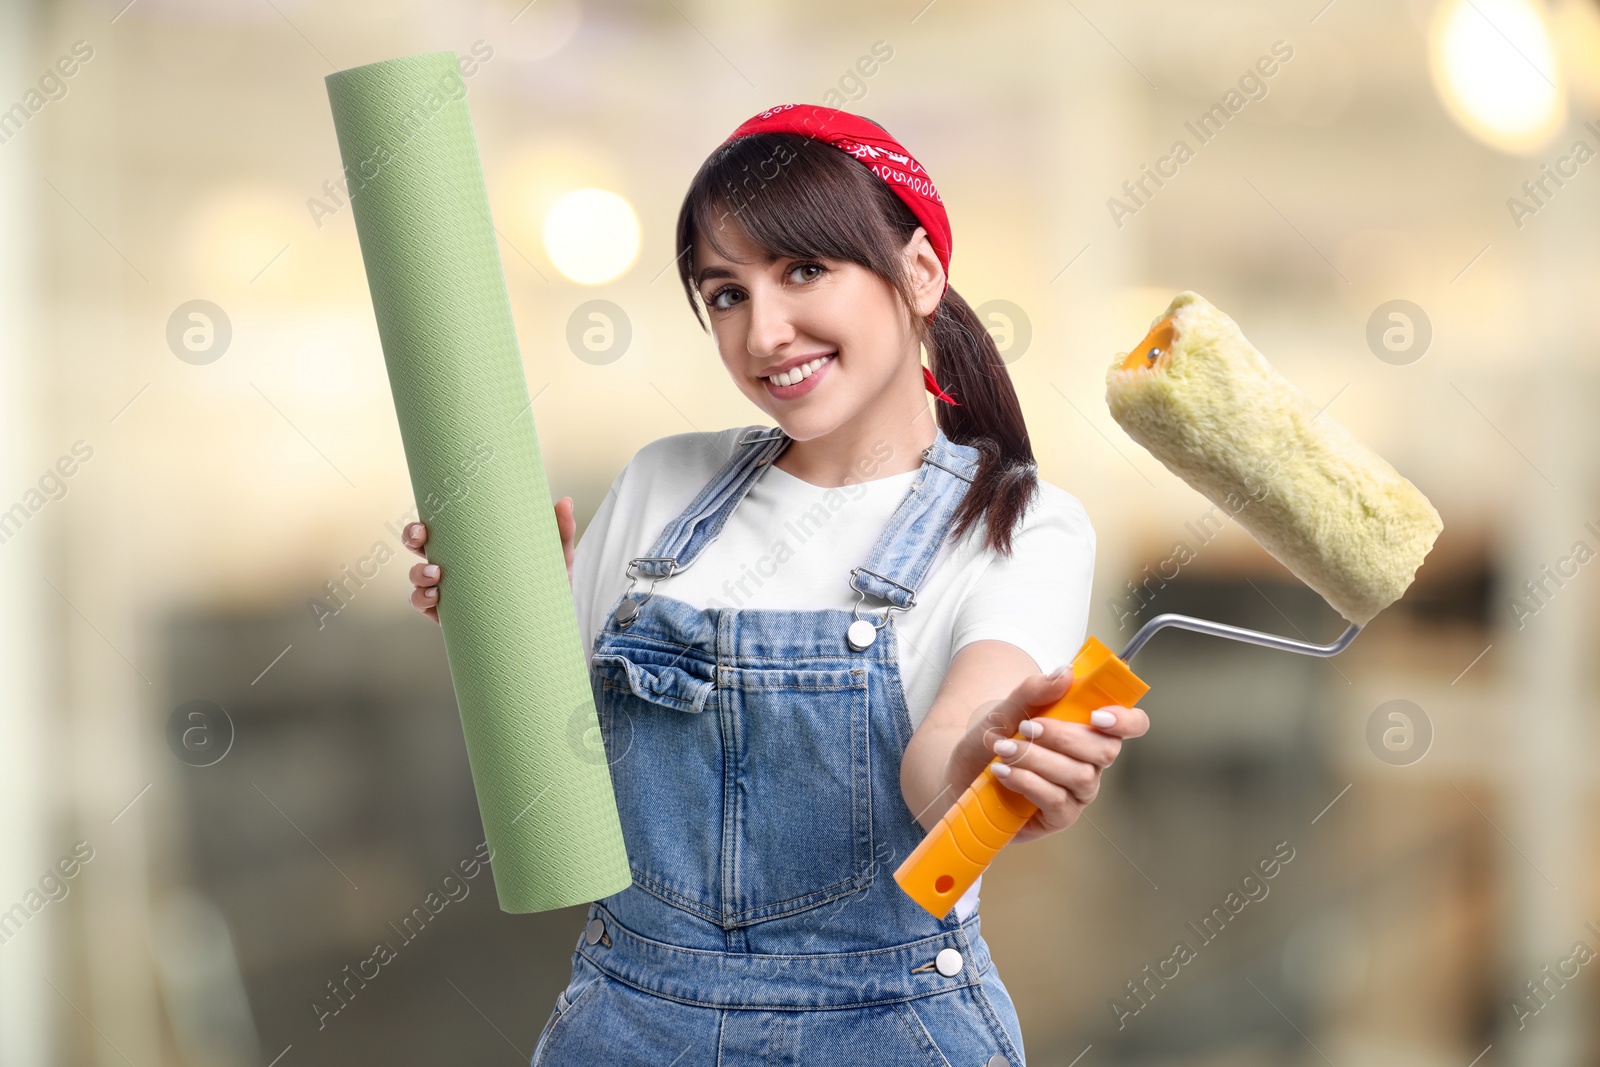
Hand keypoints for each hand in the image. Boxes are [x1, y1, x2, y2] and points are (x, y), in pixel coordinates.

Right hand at [402, 496, 576, 624]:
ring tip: (435, 574)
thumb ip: (560, 531)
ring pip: (417, 578)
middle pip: (419, 546)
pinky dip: (422, 601)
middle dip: (412, 538)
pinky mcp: (452, 616)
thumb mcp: (556, 557)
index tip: (426, 517)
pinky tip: (435, 599)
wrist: (552, 626)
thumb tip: (565, 501)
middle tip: (422, 539)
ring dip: (417, 574)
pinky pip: (424, 606)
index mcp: (474, 545)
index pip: (443, 526)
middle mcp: (456, 565)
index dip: (426, 518)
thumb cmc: (549, 585)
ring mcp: (451, 591)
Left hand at [942, 669, 1149, 843]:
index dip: (1126, 720)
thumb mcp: (1007, 708)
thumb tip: (1066, 673)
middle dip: (1064, 736)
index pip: (1133, 724)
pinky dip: (1028, 782)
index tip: (1098, 715)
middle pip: (1105, 750)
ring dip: (1038, 759)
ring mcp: (1078, 792)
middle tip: (1026, 727)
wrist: (963, 771)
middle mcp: (1091, 762)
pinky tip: (1003, 772)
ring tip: (1004, 749)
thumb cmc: (994, 738)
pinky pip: (1057, 801)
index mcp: (1089, 729)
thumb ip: (1034, 690)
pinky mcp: (1060, 816)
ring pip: (1079, 776)